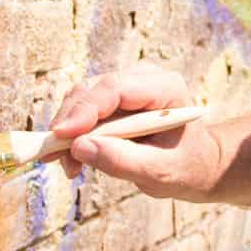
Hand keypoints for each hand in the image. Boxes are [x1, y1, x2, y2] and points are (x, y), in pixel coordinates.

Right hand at [47, 64, 220, 198]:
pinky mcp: (113, 100)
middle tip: (54, 156)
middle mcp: (145, 78)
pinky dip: (73, 134)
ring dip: (68, 131)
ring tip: (68, 165)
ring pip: (82, 98)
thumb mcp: (160, 172)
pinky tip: (74, 160)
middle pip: (93, 90)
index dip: (85, 109)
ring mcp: (127, 86)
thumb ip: (122, 161)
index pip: (115, 88)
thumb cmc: (185, 167)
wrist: (196, 164)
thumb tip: (79, 147)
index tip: (61, 135)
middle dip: (69, 122)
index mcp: (166, 87)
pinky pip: (83, 110)